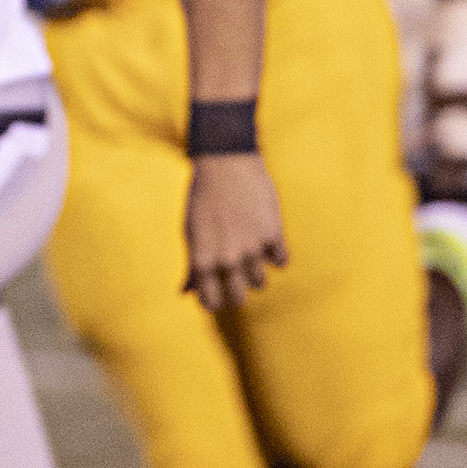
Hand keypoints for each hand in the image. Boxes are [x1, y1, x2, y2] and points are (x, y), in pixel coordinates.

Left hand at [184, 154, 287, 311]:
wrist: (226, 164)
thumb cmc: (202, 199)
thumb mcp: (191, 233)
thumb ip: (192, 266)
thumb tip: (186, 292)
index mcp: (202, 259)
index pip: (211, 301)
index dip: (214, 302)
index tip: (217, 298)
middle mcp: (227, 258)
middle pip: (239, 297)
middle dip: (237, 293)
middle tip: (236, 282)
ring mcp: (252, 248)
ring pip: (260, 282)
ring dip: (255, 272)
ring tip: (248, 254)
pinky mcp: (274, 235)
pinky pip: (281, 261)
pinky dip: (275, 255)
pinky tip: (266, 242)